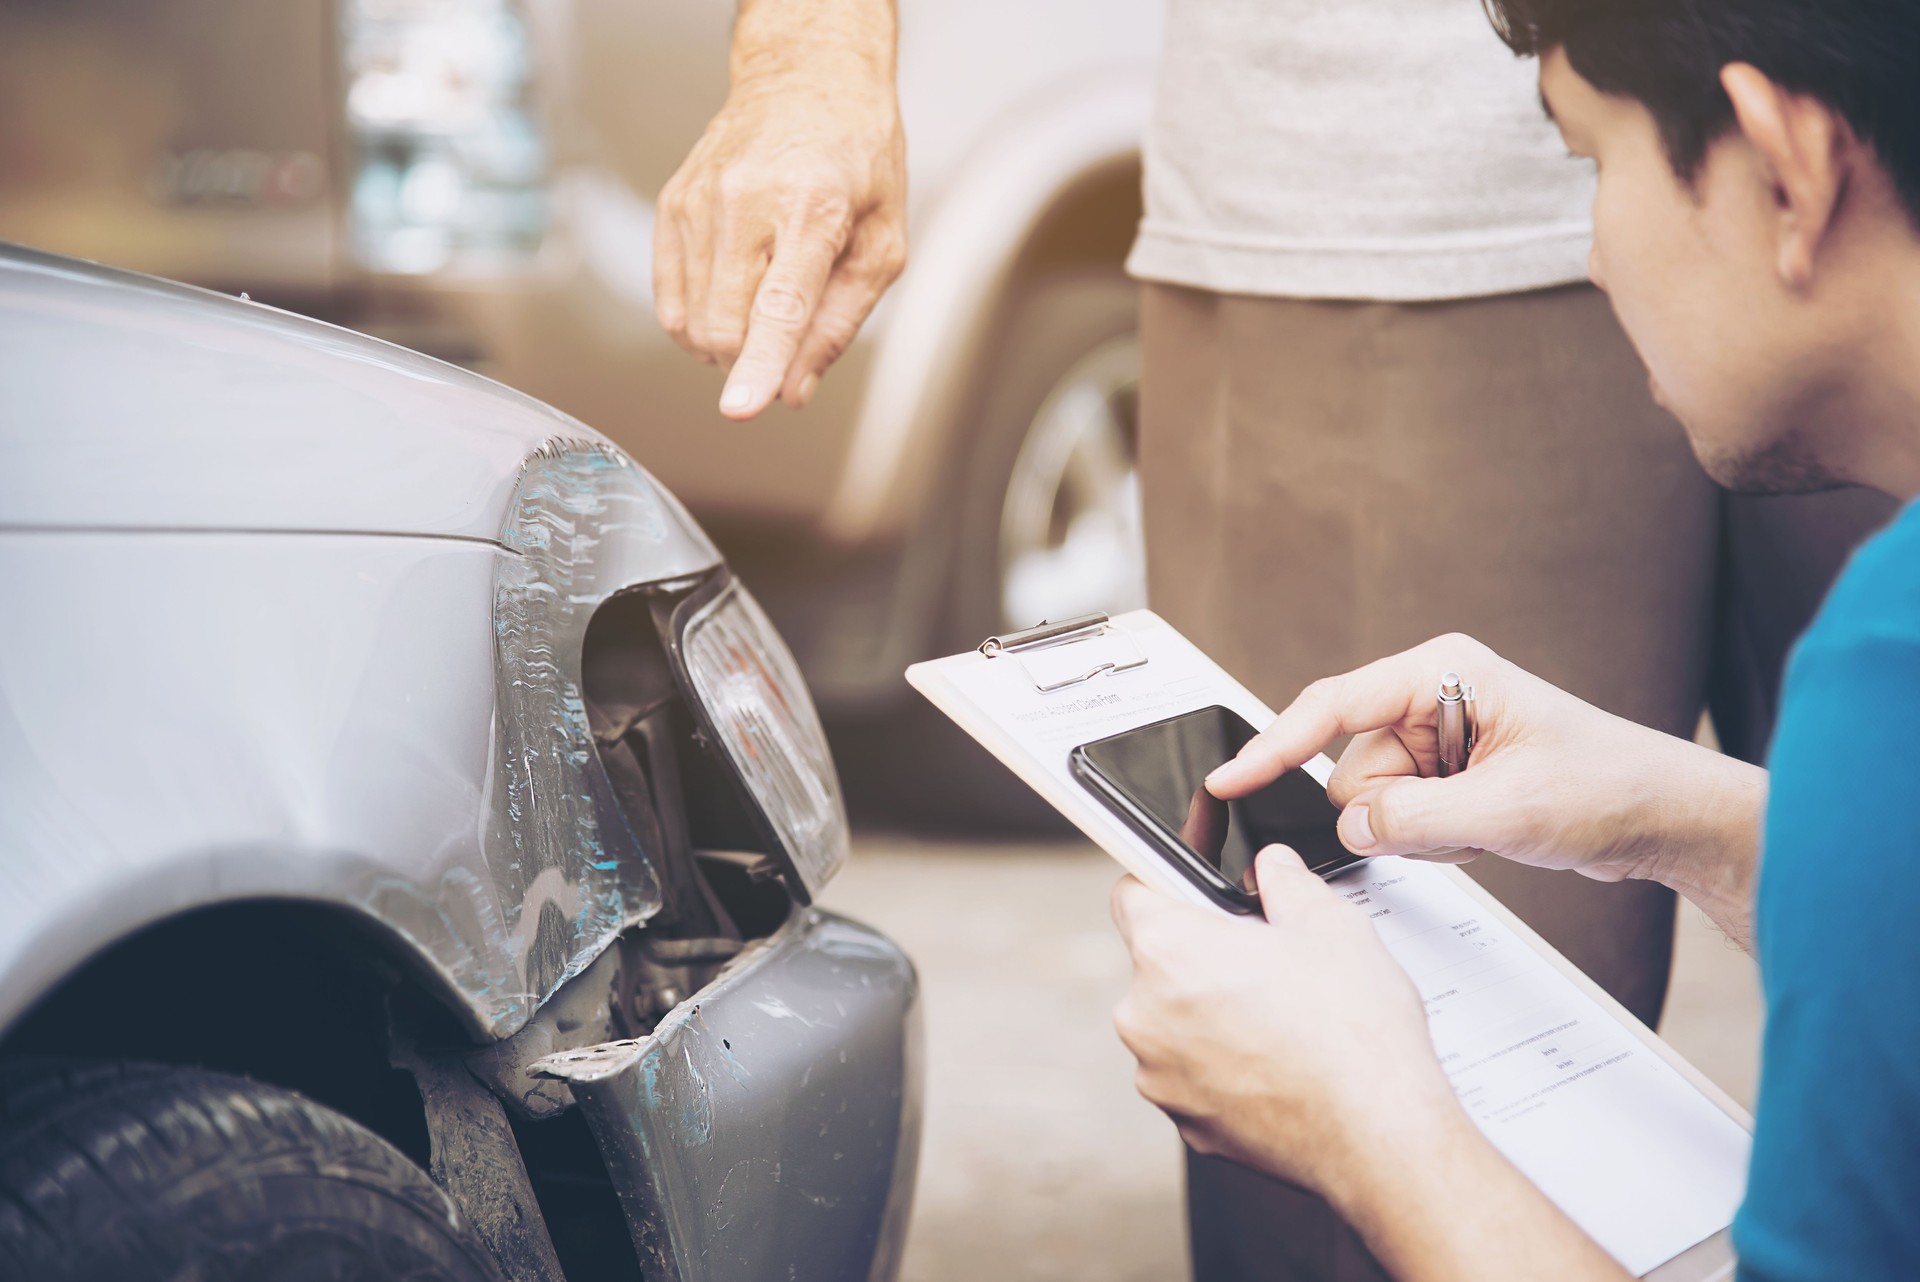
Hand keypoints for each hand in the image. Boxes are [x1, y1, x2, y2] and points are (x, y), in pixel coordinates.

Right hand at [653, 47, 905, 418]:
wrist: (806, 80)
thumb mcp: (883, 241)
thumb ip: (841, 322)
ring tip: (764, 298)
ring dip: (725, 342)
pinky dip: (696, 321)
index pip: (780, 306)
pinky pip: (668, 300)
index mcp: (812, 207)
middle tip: (785, 340)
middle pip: (725, 325)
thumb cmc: (856, 159)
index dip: (761, 363)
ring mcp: (698, 201)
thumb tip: (795, 389)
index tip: (742, 408)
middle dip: (750, 361)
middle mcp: (745, 200)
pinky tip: (731, 297)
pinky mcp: (671, 205)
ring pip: (690, 321)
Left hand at [1111, 846, 1459, 1197]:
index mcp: (1170, 950)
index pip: (1134, 890)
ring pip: (1174, 1021)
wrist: (1379, 1135)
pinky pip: (1191, 1074)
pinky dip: (1222, 1065)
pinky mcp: (1184, 1121)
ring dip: (1211, 1013)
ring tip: (1279, 1019)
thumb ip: (1287, 881)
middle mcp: (1145, 1014)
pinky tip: (1275, 1063)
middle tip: (1263, 960)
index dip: (1166, 880)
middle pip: (1157, 960)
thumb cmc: (1355, 1035)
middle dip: (1202, 953)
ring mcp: (1159, 1074)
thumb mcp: (1331, 925)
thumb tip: (1274, 866)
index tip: (1190, 885)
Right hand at [1205, 634, 1764, 914]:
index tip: (1227, 779)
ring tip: (1485, 828)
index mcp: (1441, 672)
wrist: (1665, 819)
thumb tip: (1350, 824)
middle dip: (1391, 813)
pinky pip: (1399, 821)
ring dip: (1420, 833)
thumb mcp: (1506, 808)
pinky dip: (1435, 841)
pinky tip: (1485, 834)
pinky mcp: (1444, 776)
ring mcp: (1436, 739)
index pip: (1331, 708)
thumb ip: (1412, 817)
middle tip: (1459, 824)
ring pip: (1371, 803)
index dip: (1273, 746)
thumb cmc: (1610, 786)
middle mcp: (1430, 697)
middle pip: (1349, 769)